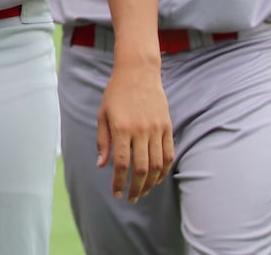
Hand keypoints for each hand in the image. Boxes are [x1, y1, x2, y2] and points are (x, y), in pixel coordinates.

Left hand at [97, 60, 173, 201]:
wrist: (138, 71)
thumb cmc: (116, 92)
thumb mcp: (103, 114)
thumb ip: (102, 141)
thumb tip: (101, 165)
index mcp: (121, 127)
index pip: (121, 164)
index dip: (119, 182)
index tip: (116, 193)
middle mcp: (140, 130)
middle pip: (141, 169)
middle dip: (136, 188)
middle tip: (131, 198)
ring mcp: (155, 128)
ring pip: (157, 165)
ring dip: (150, 183)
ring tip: (143, 191)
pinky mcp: (167, 126)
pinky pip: (168, 154)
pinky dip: (164, 170)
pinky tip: (157, 178)